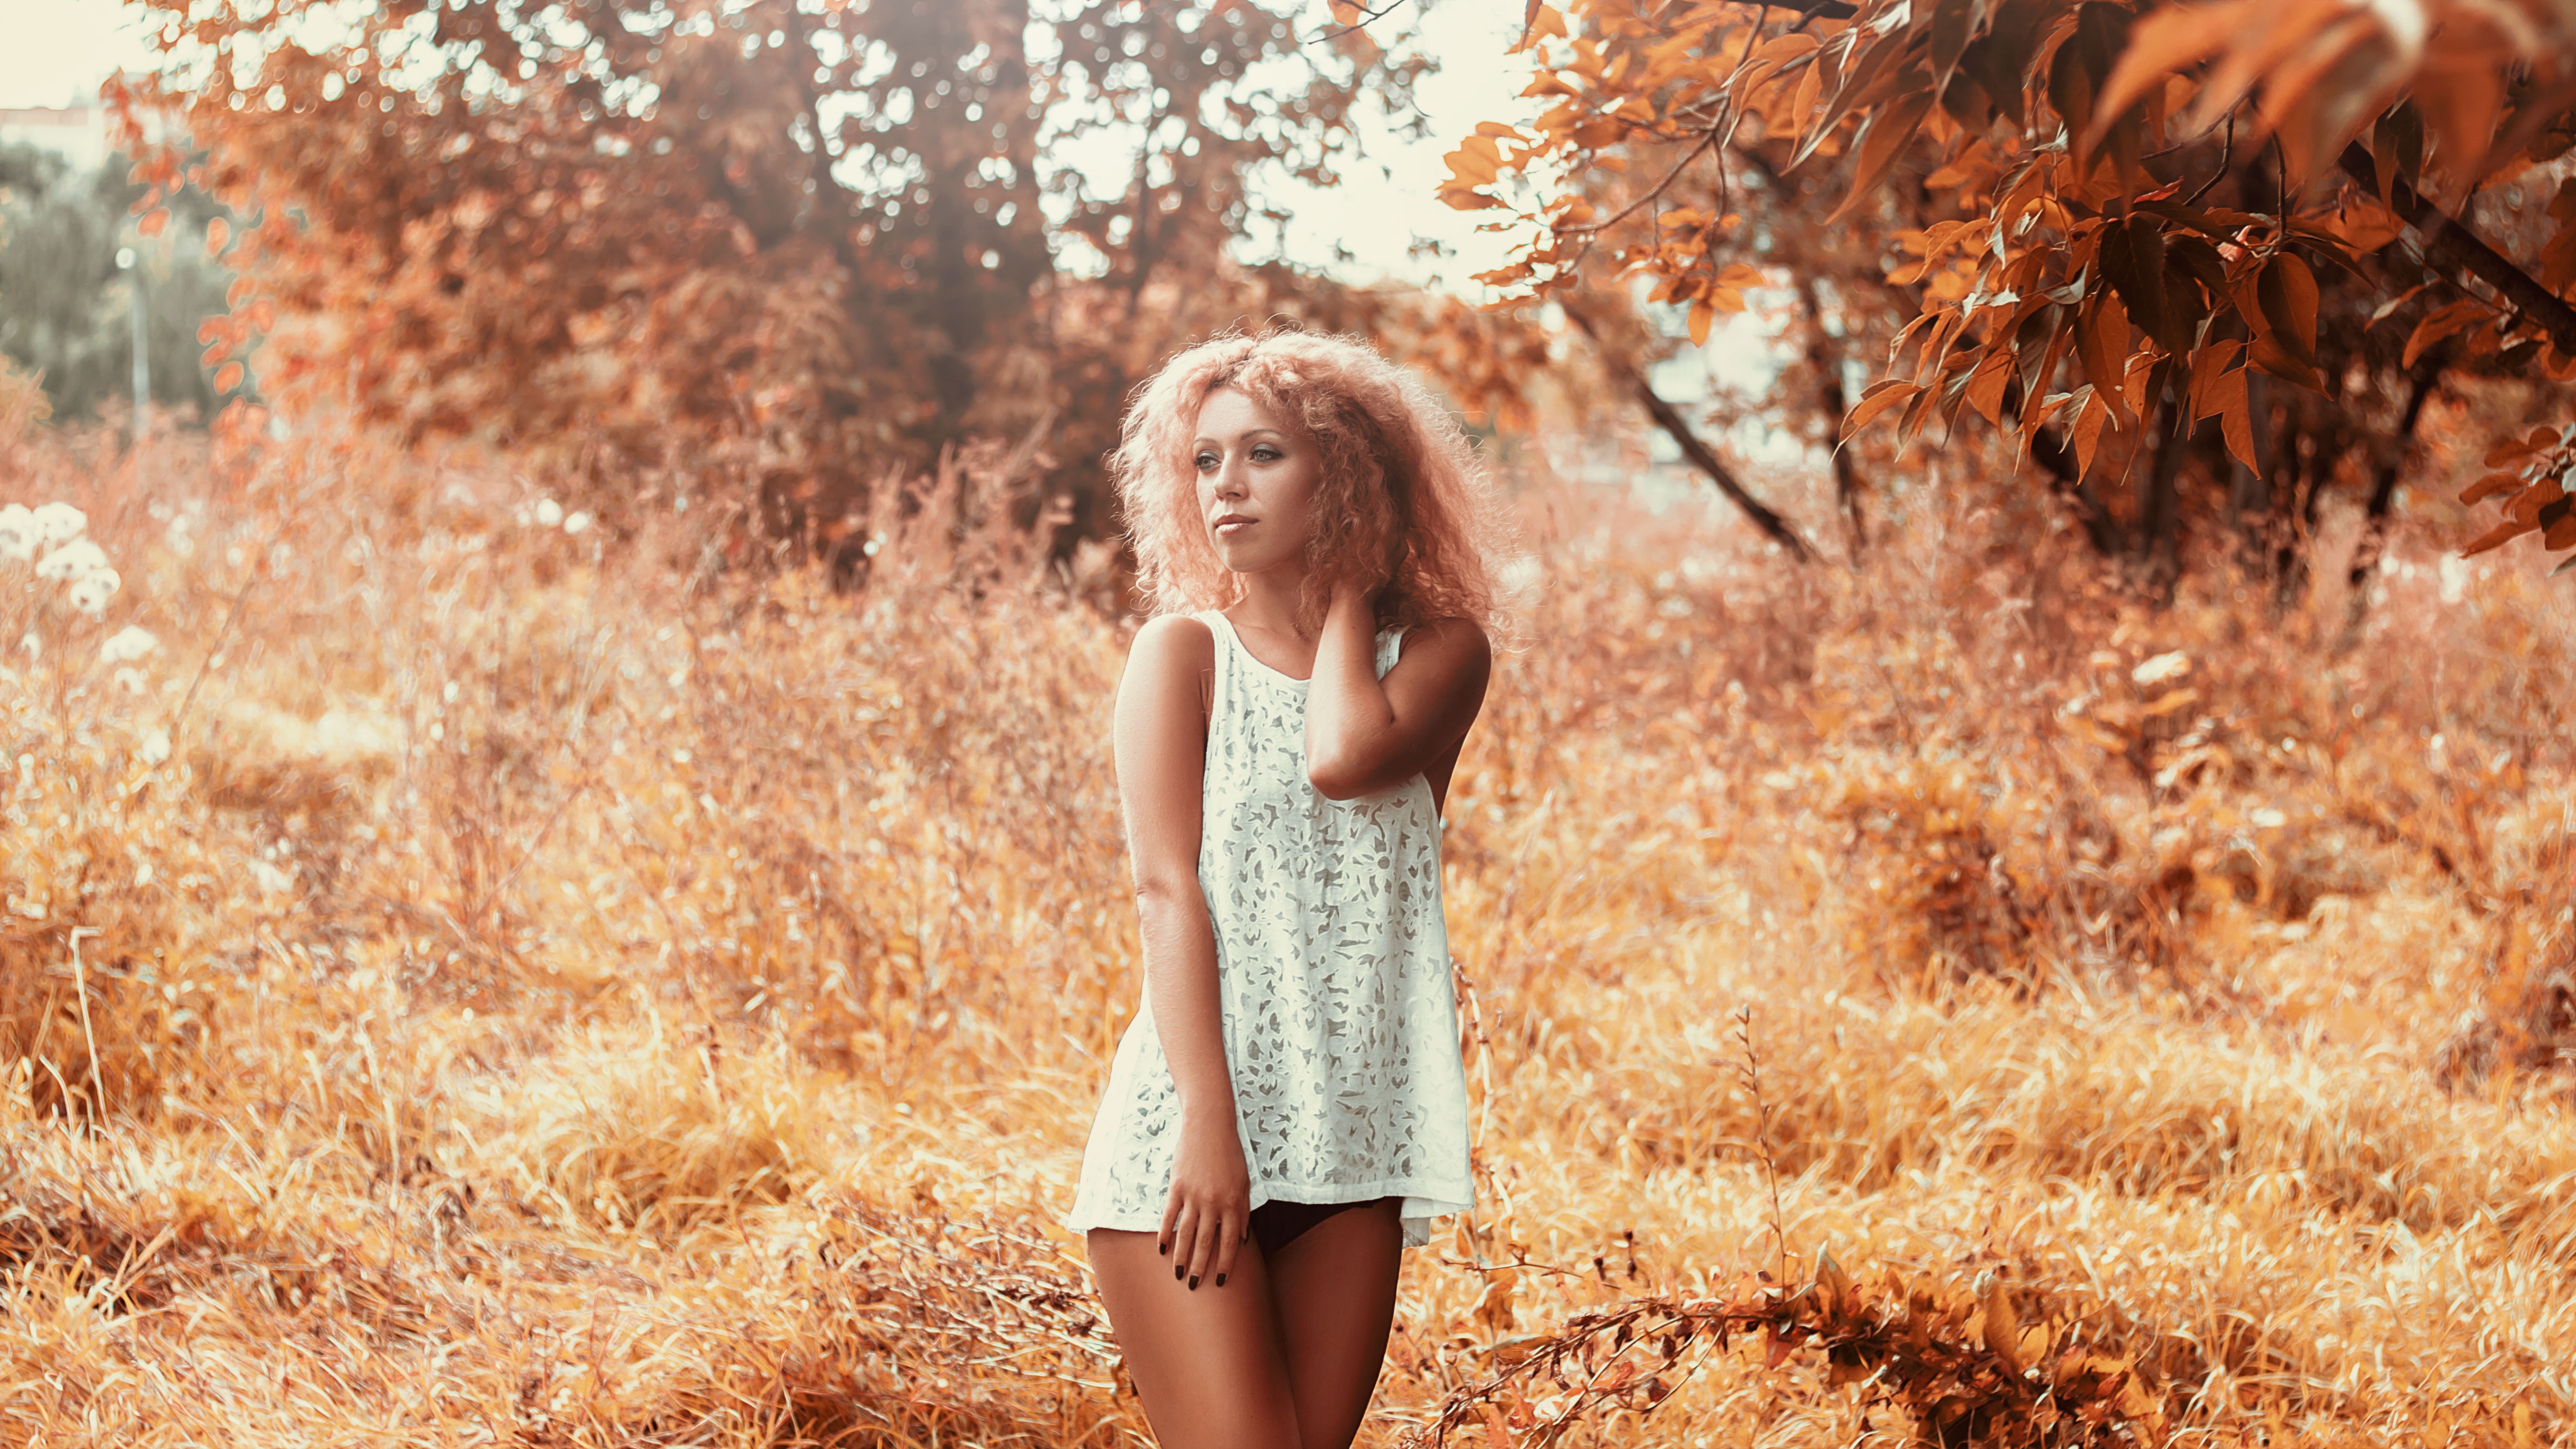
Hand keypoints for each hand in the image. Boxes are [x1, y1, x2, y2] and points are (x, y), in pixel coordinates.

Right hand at [1160, 1114, 1250, 1289]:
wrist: (1209, 1126)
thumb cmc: (1231, 1155)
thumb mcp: (1244, 1183)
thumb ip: (1242, 1212)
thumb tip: (1242, 1240)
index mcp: (1232, 1203)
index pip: (1229, 1243)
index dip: (1225, 1264)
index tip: (1221, 1281)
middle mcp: (1212, 1203)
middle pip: (1205, 1243)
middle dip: (1200, 1267)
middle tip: (1194, 1286)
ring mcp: (1192, 1195)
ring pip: (1186, 1234)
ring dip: (1181, 1257)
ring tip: (1177, 1274)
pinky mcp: (1176, 1187)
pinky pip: (1169, 1216)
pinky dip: (1165, 1233)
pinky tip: (1162, 1248)